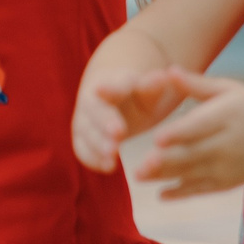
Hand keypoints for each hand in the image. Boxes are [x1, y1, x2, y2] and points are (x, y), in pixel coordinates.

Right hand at [71, 68, 192, 174]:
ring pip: (86, 131)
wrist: (115, 98)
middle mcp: (93, 99)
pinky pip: (82, 148)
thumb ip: (153, 86)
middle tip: (118, 136)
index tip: (102, 90)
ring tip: (112, 160)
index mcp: (114, 82)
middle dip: (105, 123)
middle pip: (95, 110)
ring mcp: (84, 118)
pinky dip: (92, 158)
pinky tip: (107, 167)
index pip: (112, 84)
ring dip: (97, 145)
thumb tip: (161, 77)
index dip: (109, 89)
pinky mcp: (82, 137)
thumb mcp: (151, 89)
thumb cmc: (140, 94)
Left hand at [134, 70, 243, 197]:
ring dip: (166, 177)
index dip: (179, 134)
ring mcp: (230, 166)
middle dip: (166, 162)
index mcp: (229, 116)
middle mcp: (230, 144)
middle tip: (139, 167)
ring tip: (139, 177)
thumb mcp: (227, 90)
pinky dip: (182, 194)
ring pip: (194, 174)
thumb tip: (168, 70)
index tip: (157, 138)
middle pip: (194, 154)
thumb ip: (196, 84)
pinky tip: (161, 196)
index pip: (201, 127)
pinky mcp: (229, 182)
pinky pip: (203, 189)